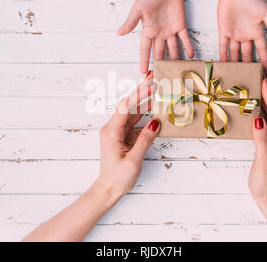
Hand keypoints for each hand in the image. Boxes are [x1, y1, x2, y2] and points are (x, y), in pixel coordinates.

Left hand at [22, 74, 158, 241]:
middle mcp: (113, 128)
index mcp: (111, 132)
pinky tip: (155, 106)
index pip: (126, 107)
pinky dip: (146, 113)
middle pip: (128, 105)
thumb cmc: (118, 177)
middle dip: (141, 90)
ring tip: (158, 87)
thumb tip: (156, 122)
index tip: (150, 83)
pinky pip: (136, 120)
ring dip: (145, 100)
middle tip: (154, 77)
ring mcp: (118, 131)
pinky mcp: (124, 135)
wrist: (108, 189)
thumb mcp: (133, 160)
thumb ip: (145, 140)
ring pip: (133, 111)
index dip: (139, 94)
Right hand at [117, 0, 193, 73]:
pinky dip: (188, 46)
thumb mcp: (138, 9)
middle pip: (159, 52)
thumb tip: (119, 33)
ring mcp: (170, 30)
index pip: (145, 50)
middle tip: (161, 76)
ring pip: (173, 48)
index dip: (144, 61)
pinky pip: (184, 38)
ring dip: (175, 59)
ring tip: (177, 70)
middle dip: (160, 64)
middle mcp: (159, 34)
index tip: (143, 72)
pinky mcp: (180, 25)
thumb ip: (130, 22)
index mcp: (148, 31)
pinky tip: (191, 55)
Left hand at [217, 0, 266, 72]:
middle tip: (250, 78)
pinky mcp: (224, 32)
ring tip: (235, 75)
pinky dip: (223, 55)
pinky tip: (223, 64)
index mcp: (257, 32)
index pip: (262, 50)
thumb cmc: (253, 0)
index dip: (264, 61)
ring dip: (235, 63)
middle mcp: (246, 36)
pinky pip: (223, 46)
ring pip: (235, 53)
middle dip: (249, 66)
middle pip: (248, 55)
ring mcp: (234, 35)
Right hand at [249, 79, 266, 241]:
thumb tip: (258, 119)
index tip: (264, 83)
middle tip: (260, 78)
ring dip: (266, 100)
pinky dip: (261, 109)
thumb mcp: (263, 162)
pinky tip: (253, 104)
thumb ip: (261, 140)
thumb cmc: (266, 182)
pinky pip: (266, 121)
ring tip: (257, 86)